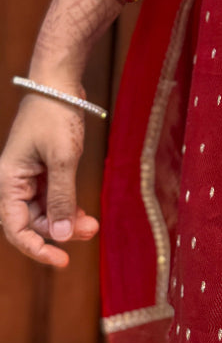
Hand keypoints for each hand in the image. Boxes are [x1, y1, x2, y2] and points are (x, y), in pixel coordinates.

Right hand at [0, 91, 99, 266]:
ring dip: (66, 219)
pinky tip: (84, 214)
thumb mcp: (62, 158)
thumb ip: (61, 198)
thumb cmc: (56, 115)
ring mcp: (30, 175)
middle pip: (34, 221)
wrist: (59, 81)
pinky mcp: (45, 167)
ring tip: (92, 225)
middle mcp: (15, 182)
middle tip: (91, 230)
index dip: (37, 248)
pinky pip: (53, 195)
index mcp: (8, 181)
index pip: (16, 228)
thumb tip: (60, 236)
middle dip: (60, 231)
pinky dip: (68, 205)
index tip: (62, 260)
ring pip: (46, 210)